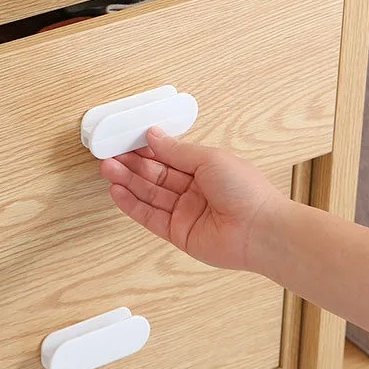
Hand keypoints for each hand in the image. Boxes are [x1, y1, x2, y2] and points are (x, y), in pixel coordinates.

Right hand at [100, 127, 286, 270]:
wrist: (261, 230)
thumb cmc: (246, 190)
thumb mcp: (209, 158)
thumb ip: (176, 150)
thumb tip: (153, 135)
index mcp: (205, 168)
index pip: (168, 156)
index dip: (146, 149)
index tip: (125, 140)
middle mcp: (194, 190)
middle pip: (155, 175)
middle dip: (132, 164)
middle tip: (109, 155)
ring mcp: (185, 212)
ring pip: (150, 194)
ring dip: (127, 181)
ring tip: (107, 169)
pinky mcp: (179, 233)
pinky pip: (150, 217)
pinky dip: (132, 204)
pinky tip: (117, 192)